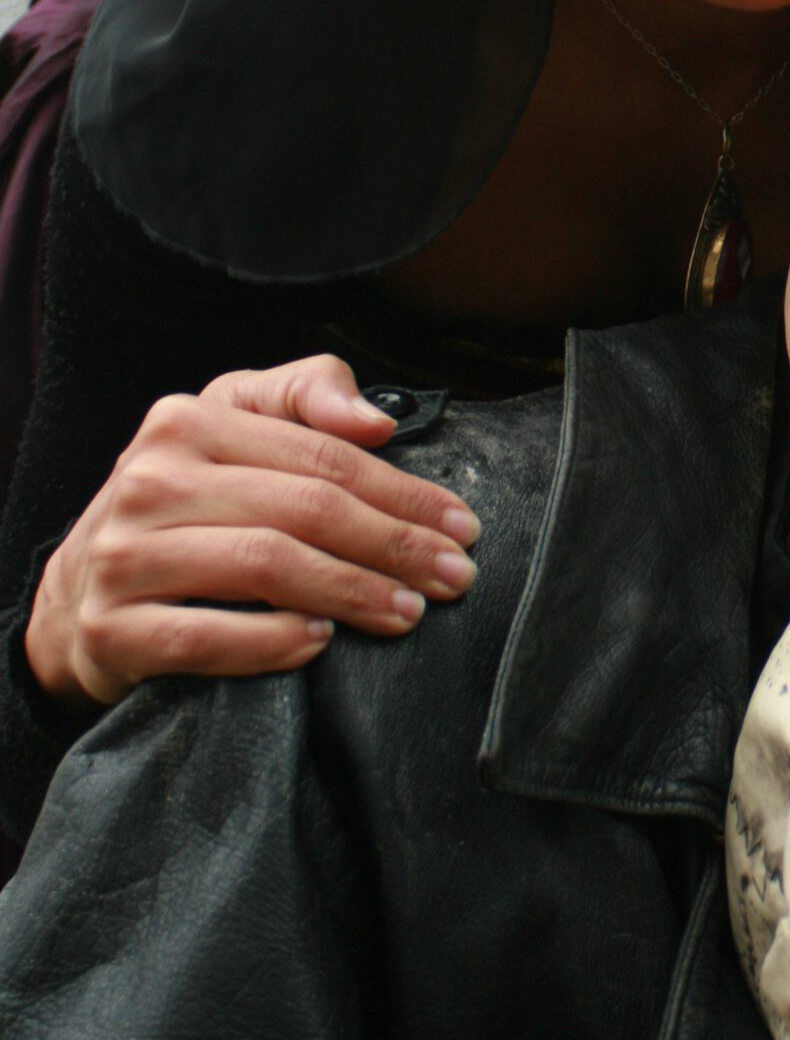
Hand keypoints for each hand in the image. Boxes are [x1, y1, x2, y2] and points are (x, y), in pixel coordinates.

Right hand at [25, 355, 480, 706]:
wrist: (77, 594)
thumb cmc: (183, 504)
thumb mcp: (234, 424)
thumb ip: (307, 396)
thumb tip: (375, 421)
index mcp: (188, 422)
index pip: (321, 456)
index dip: (402, 493)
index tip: (461, 525)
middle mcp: (150, 481)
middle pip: (303, 510)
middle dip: (394, 545)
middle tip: (453, 576)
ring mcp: (125, 556)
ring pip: (263, 567)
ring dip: (350, 592)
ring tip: (407, 612)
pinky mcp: (112, 628)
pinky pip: (205, 637)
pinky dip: (272, 642)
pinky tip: (321, 643)